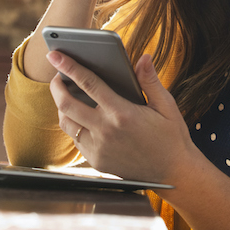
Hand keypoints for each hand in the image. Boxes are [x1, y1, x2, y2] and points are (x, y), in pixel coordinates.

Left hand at [46, 50, 192, 183]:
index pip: (88, 83)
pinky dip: (74, 125)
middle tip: (57, 76)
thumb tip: (143, 58)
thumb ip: (150, 81)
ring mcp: (98, 149)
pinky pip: (75, 140)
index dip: (69, 67)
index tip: (55, 55)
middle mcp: (106, 131)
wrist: (173, 173)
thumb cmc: (171, 136)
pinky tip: (81, 117)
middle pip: (66, 104)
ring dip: (61, 107)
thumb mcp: (166, 105)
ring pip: (66, 123)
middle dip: (56, 86)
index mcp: (122, 113)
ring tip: (67, 95)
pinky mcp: (96, 161)